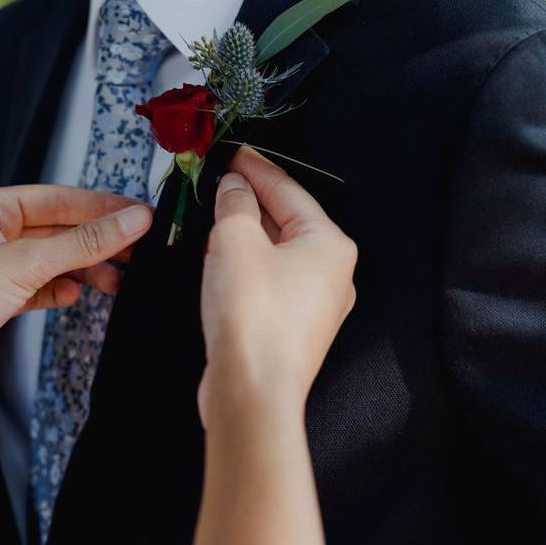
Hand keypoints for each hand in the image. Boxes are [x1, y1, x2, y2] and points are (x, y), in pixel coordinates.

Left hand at [0, 185, 151, 412]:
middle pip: (57, 228)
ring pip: (50, 259)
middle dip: (97, 241)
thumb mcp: (24, 264)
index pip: (59, 199)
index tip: (143, 214)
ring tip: (118, 281)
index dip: (103, 206)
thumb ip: (83, 242)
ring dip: (83, 267)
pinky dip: (59, 288)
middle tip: (141, 251)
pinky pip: (37, 284)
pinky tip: (76, 294)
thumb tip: (136, 219)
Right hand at [199, 148, 356, 424]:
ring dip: (245, 235)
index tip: (232, 151)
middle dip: (250, 202)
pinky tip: (220, 261)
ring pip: (277, 254)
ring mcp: (315, 306)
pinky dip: (247, 265)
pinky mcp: (293, 330)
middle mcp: (333, 273)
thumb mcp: (235, 241)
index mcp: (330, 244)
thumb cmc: (252, 313)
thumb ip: (233, 204)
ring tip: (212, 217)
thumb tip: (234, 188)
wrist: (253, 393)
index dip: (256, 168)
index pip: (290, 191)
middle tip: (217, 182)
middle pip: (287, 222)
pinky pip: (270, 283)